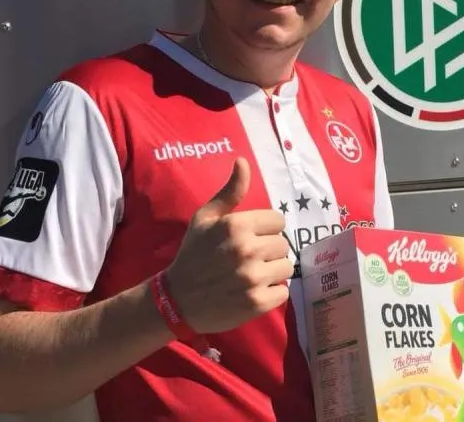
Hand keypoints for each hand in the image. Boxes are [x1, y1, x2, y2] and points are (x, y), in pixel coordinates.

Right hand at [163, 157, 293, 333]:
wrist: (177, 300)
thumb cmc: (193, 253)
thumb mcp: (206, 217)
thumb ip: (230, 191)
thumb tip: (243, 161)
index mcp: (237, 226)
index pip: (278, 221)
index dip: (266, 229)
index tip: (251, 238)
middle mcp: (247, 250)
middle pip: (283, 245)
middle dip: (269, 251)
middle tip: (249, 259)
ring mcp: (253, 278)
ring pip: (286, 268)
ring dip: (272, 272)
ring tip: (251, 275)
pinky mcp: (257, 303)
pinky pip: (283, 293)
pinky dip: (271, 294)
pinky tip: (252, 292)